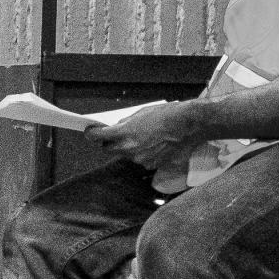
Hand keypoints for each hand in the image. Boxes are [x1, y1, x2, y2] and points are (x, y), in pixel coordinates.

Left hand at [92, 99, 211, 167]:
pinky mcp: (151, 165)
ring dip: (129, 148)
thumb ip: (125, 123)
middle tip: (116, 135)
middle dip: (110, 142)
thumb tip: (117, 127)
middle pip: (109, 149)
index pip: (97, 136)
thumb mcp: (141, 113)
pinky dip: (144, 153)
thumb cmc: (166, 115)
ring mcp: (140, 159)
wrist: (188, 125)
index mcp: (124, 133)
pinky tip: (154, 145)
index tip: (90, 131)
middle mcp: (129, 149)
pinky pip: (141, 159)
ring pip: (126, 155)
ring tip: (144, 137)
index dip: (92, 134)